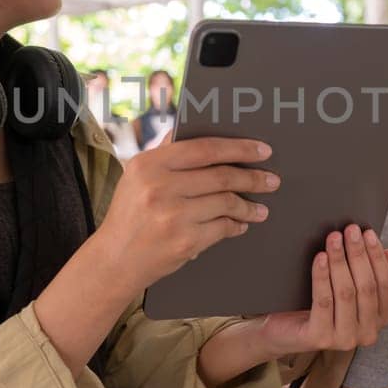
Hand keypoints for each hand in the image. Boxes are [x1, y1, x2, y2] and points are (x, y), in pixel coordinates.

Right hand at [94, 135, 277, 293]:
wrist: (115, 260)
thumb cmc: (130, 215)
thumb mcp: (137, 176)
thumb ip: (166, 153)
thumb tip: (195, 128)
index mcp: (149, 165)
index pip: (204, 149)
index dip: (238, 148)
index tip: (262, 150)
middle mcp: (159, 188)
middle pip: (221, 176)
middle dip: (253, 178)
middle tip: (272, 180)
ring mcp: (173, 216)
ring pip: (226, 203)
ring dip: (249, 206)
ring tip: (260, 208)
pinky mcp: (185, 242)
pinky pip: (222, 228)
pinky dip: (236, 226)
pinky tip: (241, 224)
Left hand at [256, 225, 387, 355]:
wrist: (283, 330)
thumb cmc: (317, 306)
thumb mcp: (347, 289)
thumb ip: (369, 274)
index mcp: (379, 319)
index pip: (385, 284)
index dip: (377, 256)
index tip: (368, 233)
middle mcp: (367, 333)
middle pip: (366, 286)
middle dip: (358, 254)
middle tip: (350, 230)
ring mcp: (345, 339)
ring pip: (346, 292)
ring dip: (340, 261)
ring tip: (333, 239)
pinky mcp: (321, 338)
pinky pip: (323, 301)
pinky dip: (322, 277)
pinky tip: (320, 258)